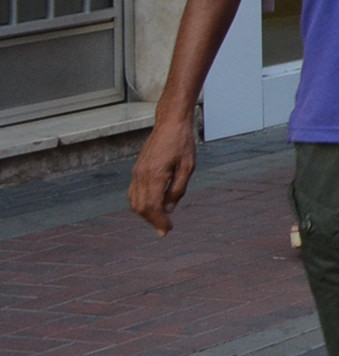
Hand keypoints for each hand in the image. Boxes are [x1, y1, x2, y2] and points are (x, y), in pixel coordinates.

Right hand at [127, 111, 197, 233]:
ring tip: (160, 220)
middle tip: (165, 229)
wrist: (170, 124)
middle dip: (152, 221)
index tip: (167, 231)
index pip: (153, 207)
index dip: (159, 222)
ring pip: (134, 202)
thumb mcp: (188, 167)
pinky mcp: (136, 170)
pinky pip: (133, 193)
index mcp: (155, 176)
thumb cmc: (182, 143)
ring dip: (145, 214)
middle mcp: (141, 176)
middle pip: (141, 208)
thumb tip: (169, 209)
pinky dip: (140, 204)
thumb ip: (178, 189)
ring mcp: (136, 173)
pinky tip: (152, 206)